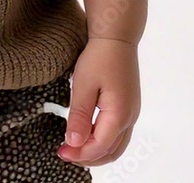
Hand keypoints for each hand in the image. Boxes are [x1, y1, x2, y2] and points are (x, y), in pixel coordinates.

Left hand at [57, 37, 140, 167]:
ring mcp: (132, 112)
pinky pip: (118, 133)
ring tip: (74, 145)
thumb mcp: (83, 85)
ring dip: (96, 150)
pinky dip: (103, 140)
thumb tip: (74, 142)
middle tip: (66, 153)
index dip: (80, 153)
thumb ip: (79, 116)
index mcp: (119, 114)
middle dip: (88, 157)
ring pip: (116, 145)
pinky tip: (86, 133)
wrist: (116, 36)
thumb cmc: (99, 56)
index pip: (99, 147)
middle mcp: (130, 117)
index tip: (61, 152)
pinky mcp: (129, 106)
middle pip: (111, 152)